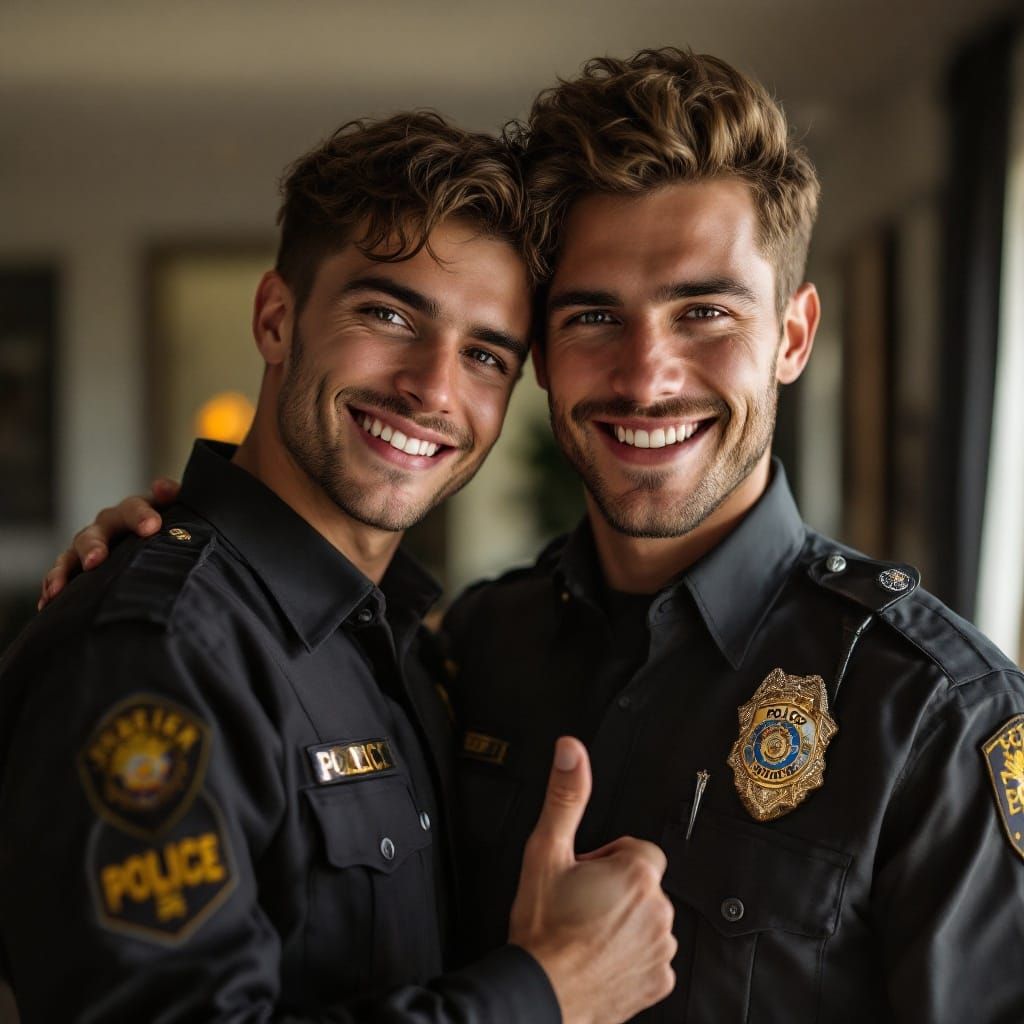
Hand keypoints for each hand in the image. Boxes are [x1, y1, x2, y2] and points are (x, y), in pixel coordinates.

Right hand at [38, 478, 180, 609]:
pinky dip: (53, 587)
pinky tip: (47, 602)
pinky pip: (62, 575)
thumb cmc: (174, 530)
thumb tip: (164, 487)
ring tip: (59, 589)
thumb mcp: (180, 514)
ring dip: (64, 570)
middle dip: (94, 546)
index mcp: (134, 512)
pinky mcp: (79, 566)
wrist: (159, 540)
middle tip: (95, 561)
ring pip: (72, 554)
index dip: (140, 515)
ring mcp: (90, 545)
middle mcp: (107, 526)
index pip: (133, 508)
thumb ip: (176, 500)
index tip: (151, 527)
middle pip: (95, 532)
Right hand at [509, 738, 676, 1023]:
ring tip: (585, 931)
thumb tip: (571, 750)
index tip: (584, 874)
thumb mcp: (545, 852)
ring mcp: (661, 949)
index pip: (638, 851)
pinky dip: (630, 956)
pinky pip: (651, 958)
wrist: (540, 993)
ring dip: (625, 921)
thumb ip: (566, 796)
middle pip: (644, 885)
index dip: (608, 859)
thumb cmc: (542, 930)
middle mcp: (658, 911)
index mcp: (636, 874)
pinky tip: (598, 957)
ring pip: (648, 920)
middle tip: (580, 902)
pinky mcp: (659, 982)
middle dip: (616, 889)